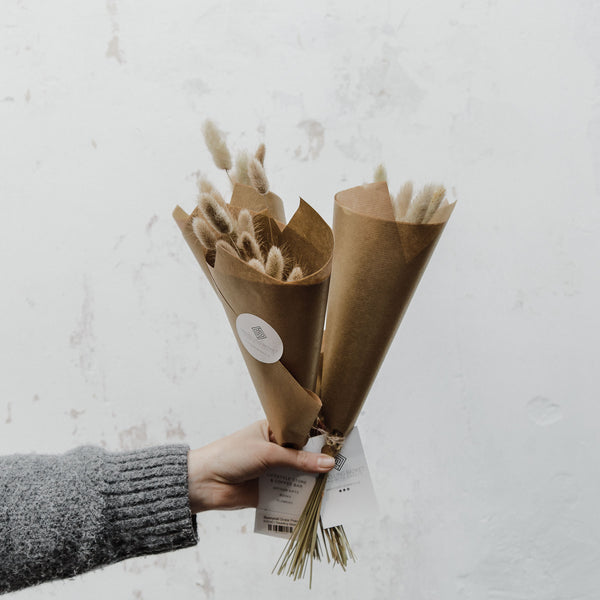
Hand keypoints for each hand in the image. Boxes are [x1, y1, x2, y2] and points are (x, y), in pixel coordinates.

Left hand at [187, 420, 334, 512]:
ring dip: (315, 482)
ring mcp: (274, 471)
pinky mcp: (270, 491)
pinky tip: (320, 503)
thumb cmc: (232, 456)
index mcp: (274, 430)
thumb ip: (299, 460)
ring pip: (300, 476)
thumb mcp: (268, 453)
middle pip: (305, 456)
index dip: (321, 438)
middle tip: (346, 468)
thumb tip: (329, 463)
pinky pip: (291, 494)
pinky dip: (303, 498)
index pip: (303, 432)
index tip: (342, 444)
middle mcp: (276, 449)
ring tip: (339, 486)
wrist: (203, 483)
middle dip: (322, 462)